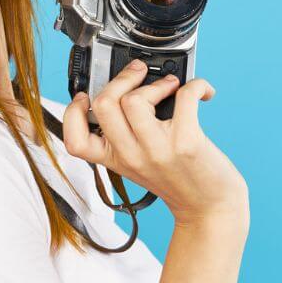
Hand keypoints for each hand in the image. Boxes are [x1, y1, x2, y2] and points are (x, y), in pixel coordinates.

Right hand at [60, 58, 247, 223]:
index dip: (72, 112)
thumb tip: (129, 91)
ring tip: (171, 87)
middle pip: (104, 104)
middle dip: (122, 78)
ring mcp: (157, 149)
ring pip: (135, 99)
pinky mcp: (186, 141)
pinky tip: (202, 92)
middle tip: (138, 74)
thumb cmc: (178, 181)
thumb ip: (126, 138)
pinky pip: (185, 96)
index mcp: (115, 159)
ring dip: (156, 83)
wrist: (209, 208)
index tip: (85, 97)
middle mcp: (131, 155)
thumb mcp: (138, 166)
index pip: (75, 139)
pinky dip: (197, 85)